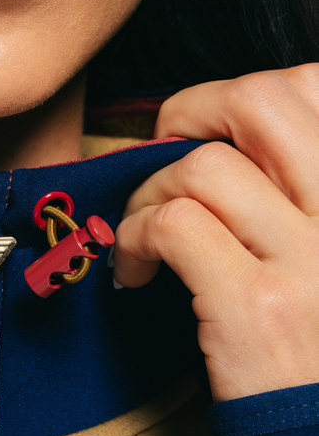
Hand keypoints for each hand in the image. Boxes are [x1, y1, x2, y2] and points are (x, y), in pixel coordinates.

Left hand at [113, 64, 318, 401]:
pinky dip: (134, 237)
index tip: (210, 129)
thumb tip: (226, 145)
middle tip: (163, 153)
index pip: (315, 86)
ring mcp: (314, 259)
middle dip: (189, 112)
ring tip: (143, 230)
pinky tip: (135, 272)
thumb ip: (298, 198)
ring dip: (150, 190)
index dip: (245, 95)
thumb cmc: (317, 350)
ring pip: (204, 164)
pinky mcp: (259, 307)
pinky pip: (174, 225)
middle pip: (260, 99)